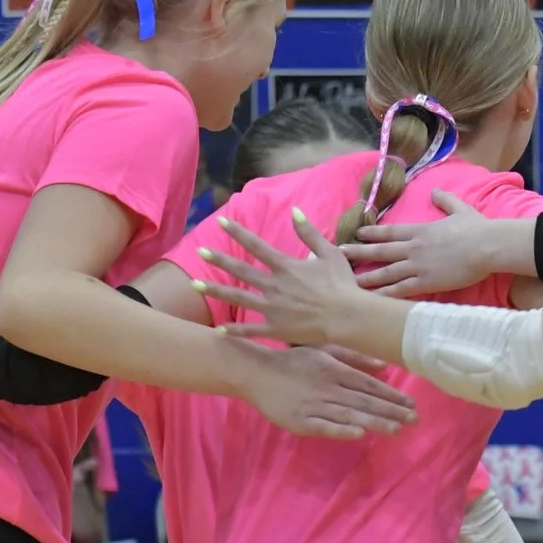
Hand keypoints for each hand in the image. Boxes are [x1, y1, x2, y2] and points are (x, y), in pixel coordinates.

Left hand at [197, 210, 374, 350]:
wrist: (347, 317)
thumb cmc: (342, 285)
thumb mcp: (330, 253)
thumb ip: (310, 233)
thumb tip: (295, 211)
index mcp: (285, 267)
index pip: (256, 245)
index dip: (237, 232)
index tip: (221, 221)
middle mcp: (274, 286)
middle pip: (240, 270)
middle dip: (218, 260)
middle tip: (200, 252)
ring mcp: (272, 308)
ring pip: (238, 299)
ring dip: (215, 292)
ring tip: (194, 286)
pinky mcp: (276, 328)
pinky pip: (251, 331)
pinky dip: (234, 332)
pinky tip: (218, 331)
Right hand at [238, 340, 417, 438]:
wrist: (255, 371)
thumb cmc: (293, 361)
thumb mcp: (324, 352)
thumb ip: (353, 359)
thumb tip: (383, 364)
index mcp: (335, 370)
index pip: (369, 385)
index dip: (392, 395)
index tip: (412, 404)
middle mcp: (329, 387)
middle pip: (364, 401)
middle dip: (391, 411)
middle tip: (415, 420)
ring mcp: (314, 405)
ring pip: (349, 415)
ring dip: (374, 422)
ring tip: (396, 429)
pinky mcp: (299, 421)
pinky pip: (323, 426)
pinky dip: (341, 430)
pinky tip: (359, 434)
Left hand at [343, 191, 512, 295]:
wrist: (487, 246)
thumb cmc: (477, 228)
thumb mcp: (460, 209)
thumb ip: (445, 200)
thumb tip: (436, 191)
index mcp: (420, 230)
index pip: (390, 231)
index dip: (372, 233)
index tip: (357, 233)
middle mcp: (413, 247)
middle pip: (381, 251)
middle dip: (359, 252)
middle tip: (340, 254)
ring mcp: (418, 266)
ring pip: (386, 272)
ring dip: (366, 277)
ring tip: (349, 281)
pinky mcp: (426, 282)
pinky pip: (400, 290)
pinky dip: (385, 295)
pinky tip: (372, 300)